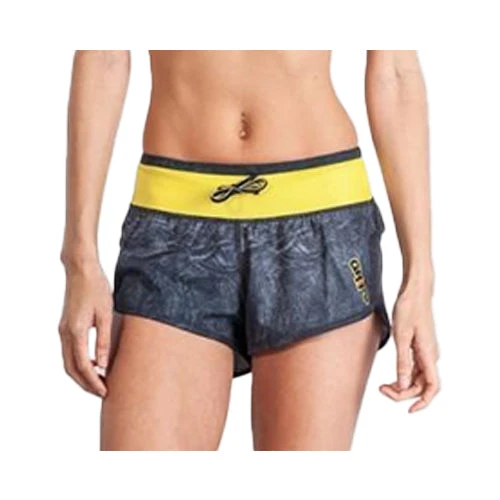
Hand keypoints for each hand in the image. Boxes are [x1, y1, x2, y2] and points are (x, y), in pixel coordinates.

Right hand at [58, 261, 111, 396]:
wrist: (81, 270)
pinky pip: (69, 352)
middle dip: (86, 384)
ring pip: (68, 362)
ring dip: (82, 375)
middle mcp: (65, 333)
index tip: (105, 391)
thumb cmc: (97, 288)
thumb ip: (103, 340)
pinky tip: (95, 364)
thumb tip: (104, 365)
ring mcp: (63, 330)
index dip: (94, 381)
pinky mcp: (65, 326)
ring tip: (100, 382)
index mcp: (75, 331)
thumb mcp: (106, 314)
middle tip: (103, 392)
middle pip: (71, 369)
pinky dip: (79, 364)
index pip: (83, 366)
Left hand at [380, 287, 439, 412]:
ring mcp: (426, 352)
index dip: (423, 402)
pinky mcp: (419, 347)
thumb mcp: (402, 336)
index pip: (432, 387)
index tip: (409, 410)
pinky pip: (414, 368)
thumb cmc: (409, 308)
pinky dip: (402, 375)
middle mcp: (430, 356)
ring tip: (382, 386)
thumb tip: (402, 385)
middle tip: (381, 389)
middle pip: (421, 385)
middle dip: (403, 393)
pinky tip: (391, 377)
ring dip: (402, 385)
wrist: (415, 291)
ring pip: (417, 378)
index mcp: (429, 354)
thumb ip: (402, 361)